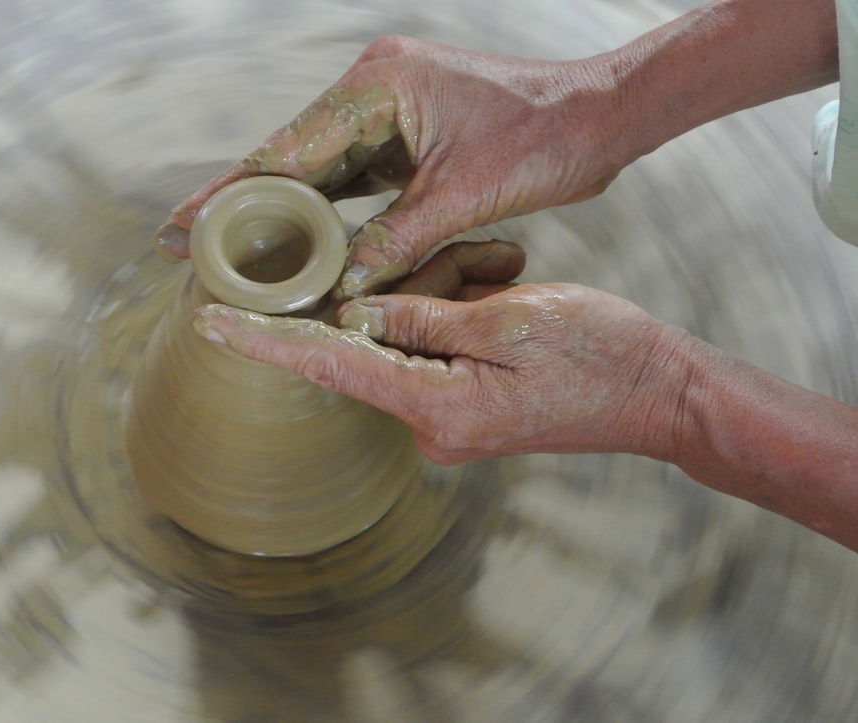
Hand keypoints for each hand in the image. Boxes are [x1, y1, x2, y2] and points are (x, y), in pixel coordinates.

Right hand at [157, 36, 626, 297]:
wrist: (599, 116)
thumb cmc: (545, 138)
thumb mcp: (465, 194)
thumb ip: (399, 239)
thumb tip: (345, 287)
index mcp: (379, 87)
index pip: (288, 150)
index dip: (232, 193)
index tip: (181, 224)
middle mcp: (374, 90)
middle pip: (289, 155)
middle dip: (238, 201)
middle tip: (179, 239)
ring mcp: (388, 110)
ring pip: (316, 167)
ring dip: (277, 207)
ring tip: (225, 246)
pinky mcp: (405, 133)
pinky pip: (350, 175)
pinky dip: (324, 209)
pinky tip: (296, 239)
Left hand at [193, 277, 692, 464]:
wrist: (660, 393)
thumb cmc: (598, 354)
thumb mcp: (509, 317)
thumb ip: (422, 317)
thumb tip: (355, 316)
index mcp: (436, 406)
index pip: (329, 366)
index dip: (266, 343)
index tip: (211, 324)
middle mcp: (428, 423)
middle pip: (378, 338)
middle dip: (419, 290)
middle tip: (493, 271)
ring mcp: (445, 417)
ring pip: (410, 334)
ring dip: (450, 293)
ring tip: (513, 280)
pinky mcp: (461, 403)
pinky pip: (434, 346)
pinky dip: (459, 311)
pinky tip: (504, 291)